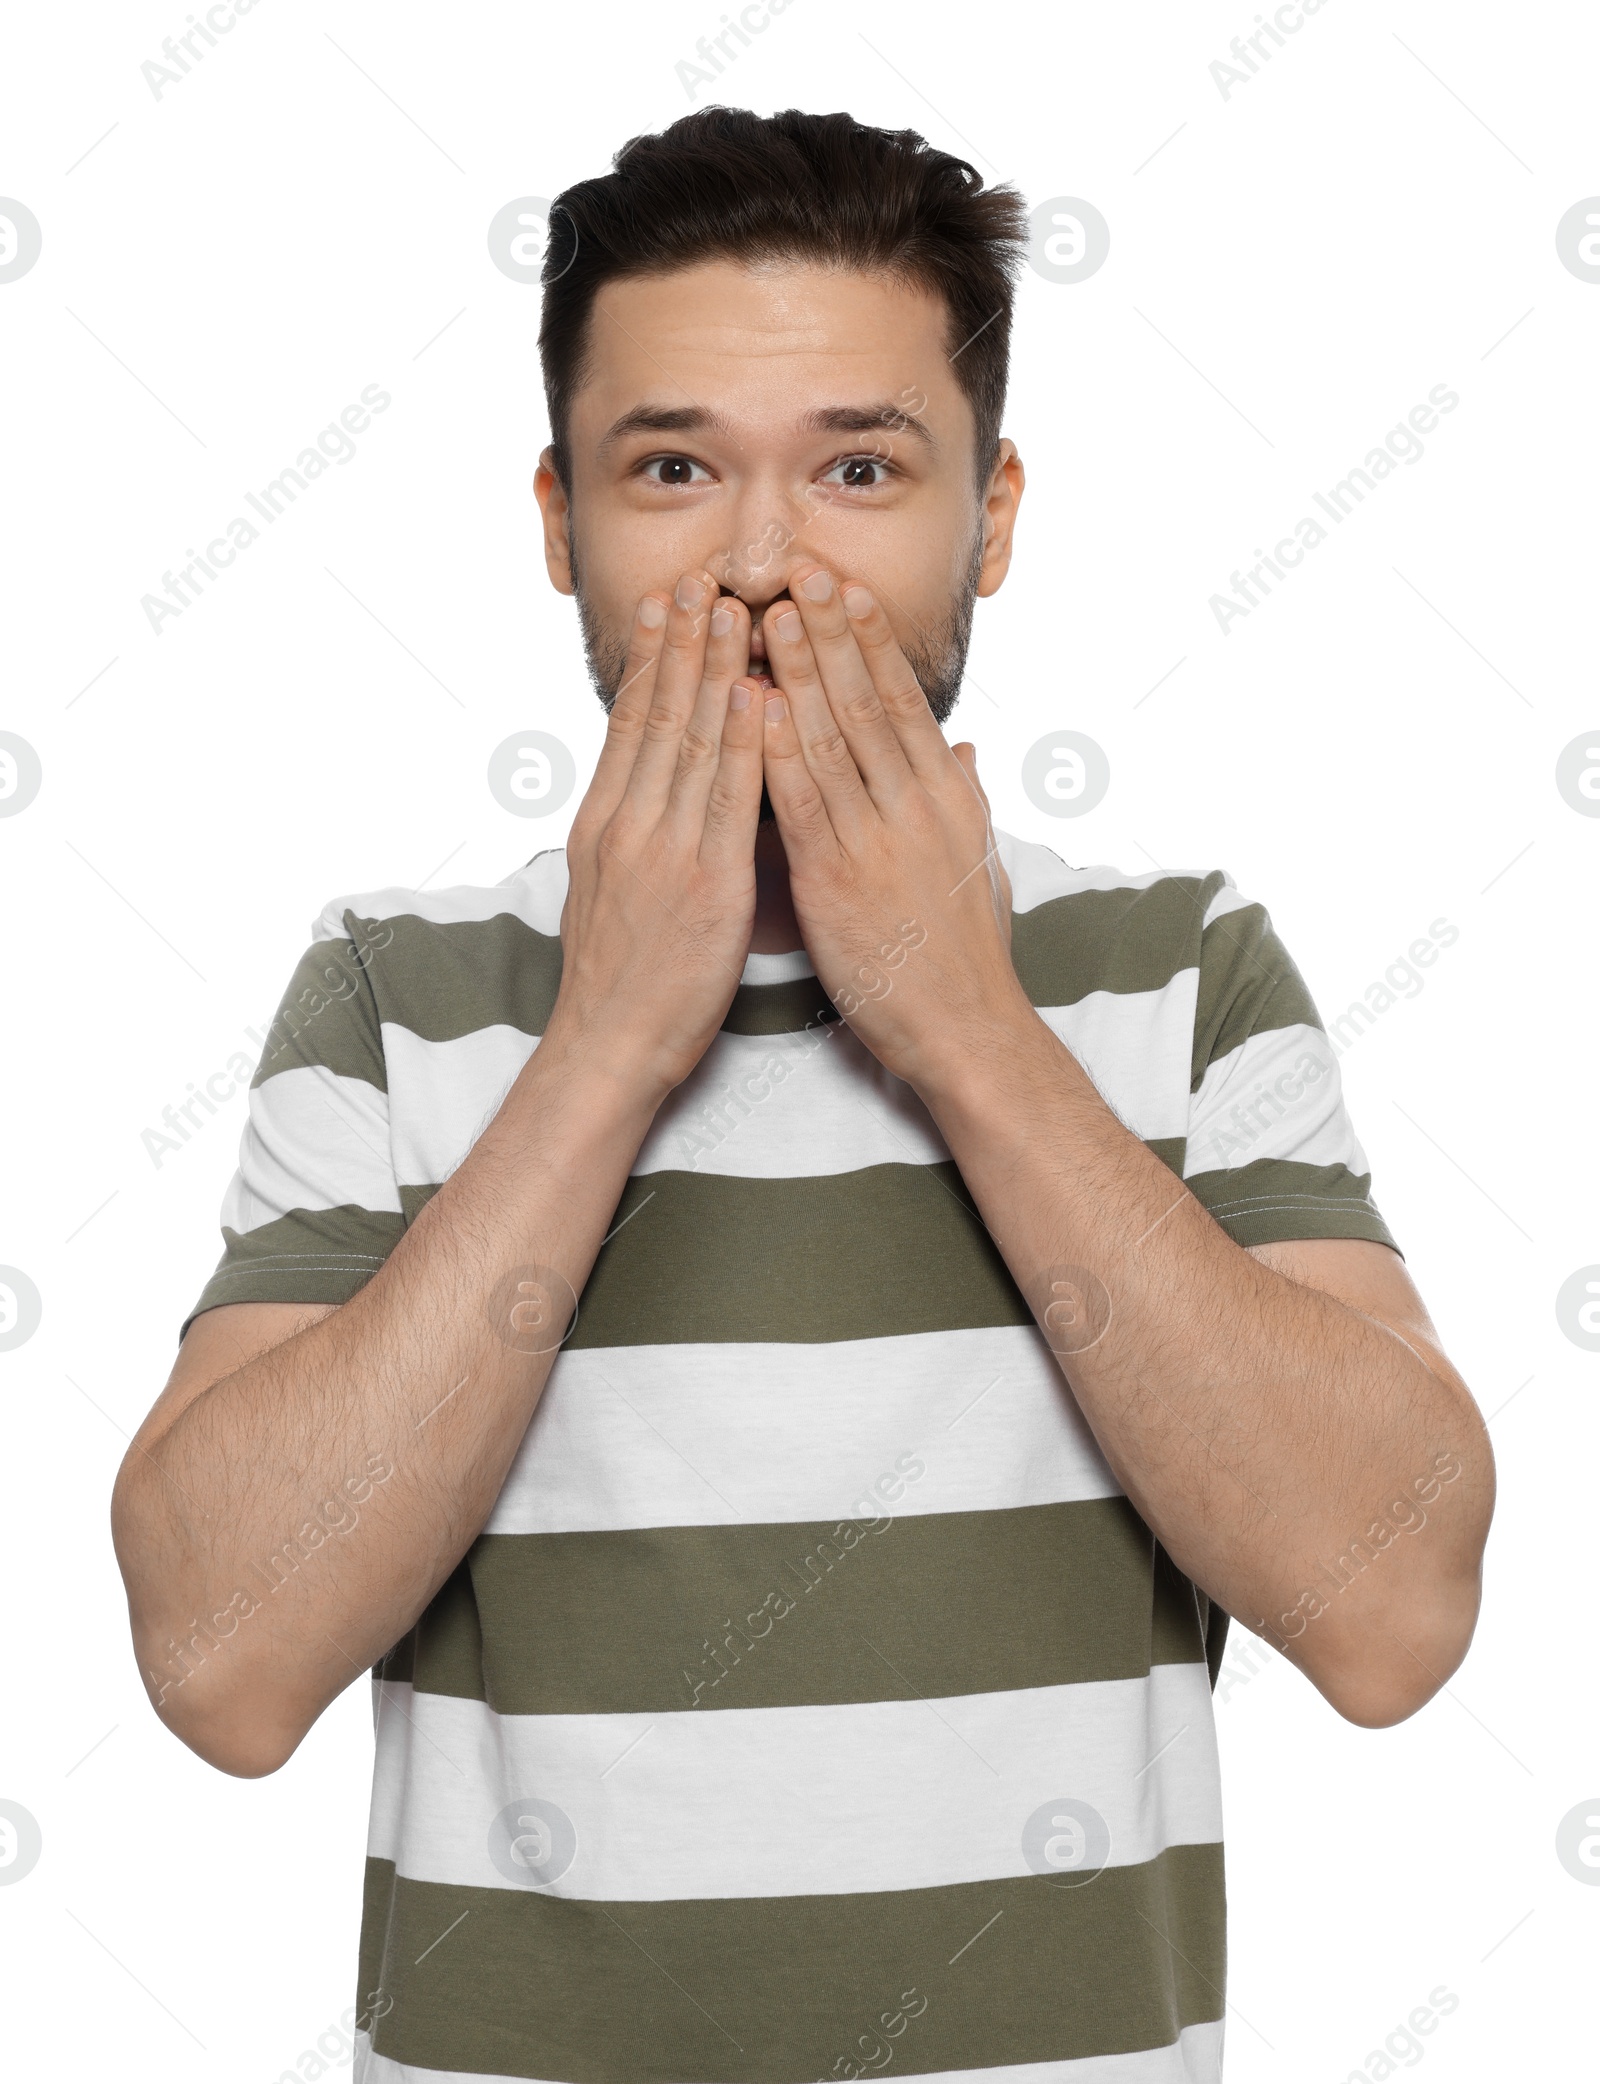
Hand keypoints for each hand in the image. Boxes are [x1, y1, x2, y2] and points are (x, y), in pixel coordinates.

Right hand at [546, 571, 762, 1101]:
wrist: (609, 1047)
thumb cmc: (619, 983)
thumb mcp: (609, 893)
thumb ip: (634, 838)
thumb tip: (648, 800)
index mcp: (604, 825)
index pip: (632, 724)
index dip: (655, 660)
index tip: (671, 607)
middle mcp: (628, 825)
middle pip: (659, 716)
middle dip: (682, 642)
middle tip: (700, 578)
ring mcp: (663, 851)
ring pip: (692, 741)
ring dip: (715, 670)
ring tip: (731, 608)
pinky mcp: (704, 884)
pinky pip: (729, 800)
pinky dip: (745, 742)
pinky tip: (759, 696)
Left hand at [755, 564, 1033, 1093]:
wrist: (968, 1029)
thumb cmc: (967, 956)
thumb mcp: (980, 864)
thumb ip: (966, 800)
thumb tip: (964, 750)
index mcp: (948, 797)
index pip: (902, 701)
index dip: (869, 640)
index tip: (844, 590)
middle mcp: (917, 805)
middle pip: (866, 700)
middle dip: (830, 630)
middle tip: (799, 570)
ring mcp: (878, 839)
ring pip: (831, 736)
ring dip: (795, 671)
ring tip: (767, 614)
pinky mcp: (839, 881)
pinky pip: (802, 801)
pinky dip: (775, 748)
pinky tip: (753, 706)